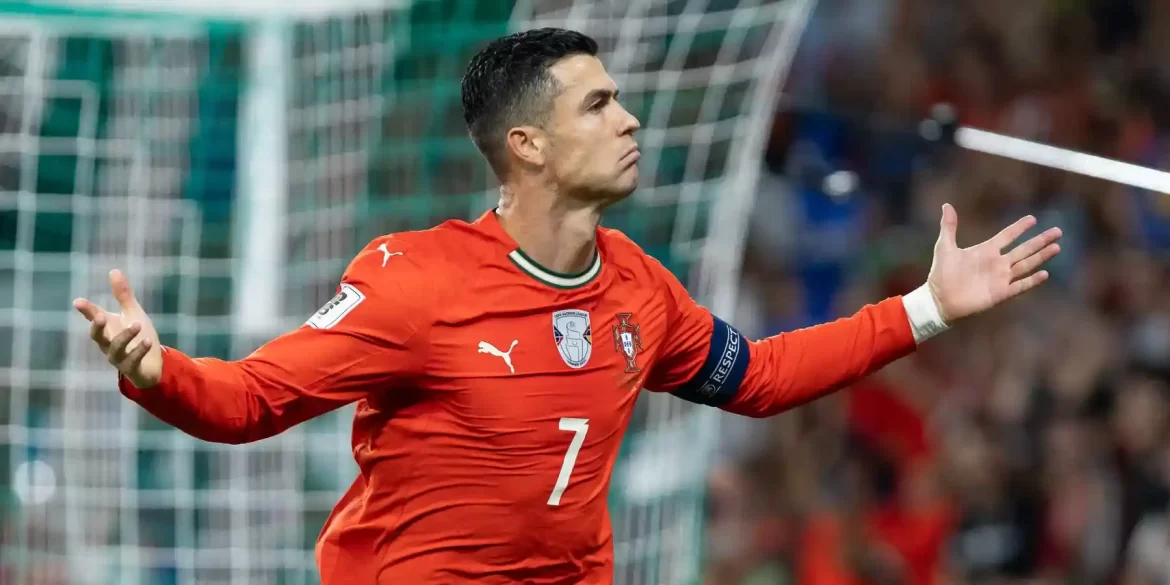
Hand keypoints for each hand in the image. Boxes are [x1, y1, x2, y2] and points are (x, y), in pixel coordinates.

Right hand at [73, 269, 163, 387]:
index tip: (78, 302)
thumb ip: (123, 295)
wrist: (152, 364)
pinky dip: (139, 351)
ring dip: (125, 336)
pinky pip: (133, 361)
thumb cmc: (138, 337)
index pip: (94, 318)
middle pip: (97, 337)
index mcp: (108, 329)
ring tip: (137, 324)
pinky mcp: (132, 368)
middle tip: (100, 316)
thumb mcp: (132, 313)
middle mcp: (109, 344)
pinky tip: (147, 341)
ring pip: (116, 349)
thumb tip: (113, 270)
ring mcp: (119, 358)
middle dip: (97, 327)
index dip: (86, 310)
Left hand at [927, 203, 1061, 322]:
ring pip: (1026, 265)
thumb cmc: (941, 274)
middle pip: (1024, 249)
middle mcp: (997, 263)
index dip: (1019, 228)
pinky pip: (1019, 286)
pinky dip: (1031, 281)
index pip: (1008, 236)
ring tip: (1057, 247)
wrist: (939, 299)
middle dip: (1040, 240)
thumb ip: (949, 227)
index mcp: (986, 251)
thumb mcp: (944, 247)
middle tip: (1058, 231)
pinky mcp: (1000, 293)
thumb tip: (946, 205)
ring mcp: (1000, 278)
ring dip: (1041, 257)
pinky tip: (1045, 274)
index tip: (1033, 218)